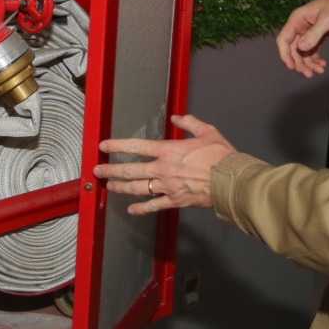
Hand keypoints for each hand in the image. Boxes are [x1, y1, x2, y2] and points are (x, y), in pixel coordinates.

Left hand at [94, 114, 234, 214]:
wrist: (230, 181)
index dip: (117, 145)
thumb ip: (189, 123)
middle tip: (97, 169)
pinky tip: (131, 210)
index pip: (136, 147)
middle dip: (111, 169)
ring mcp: (167, 187)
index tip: (104, 146)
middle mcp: (163, 169)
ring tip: (109, 186)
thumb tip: (177, 118)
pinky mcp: (174, 201)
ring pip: (137, 188)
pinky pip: (153, 206)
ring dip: (120, 187)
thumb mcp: (206, 131)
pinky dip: (141, 208)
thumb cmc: (220, 157)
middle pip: (130, 170)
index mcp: (168, 151)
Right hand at [275, 0, 328, 77]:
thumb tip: (301, 48)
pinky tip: (322, 64)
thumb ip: (314, 34)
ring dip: (308, 63)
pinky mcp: (318, 35)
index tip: (292, 67)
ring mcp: (309, 31)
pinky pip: (312, 50)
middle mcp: (300, 25)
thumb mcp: (327, 19)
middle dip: (300, 62)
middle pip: (293, 49)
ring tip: (319, 70)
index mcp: (297, 19)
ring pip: (303, 52)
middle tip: (309, 74)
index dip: (285, 55)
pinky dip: (315, 59)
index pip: (284, 39)